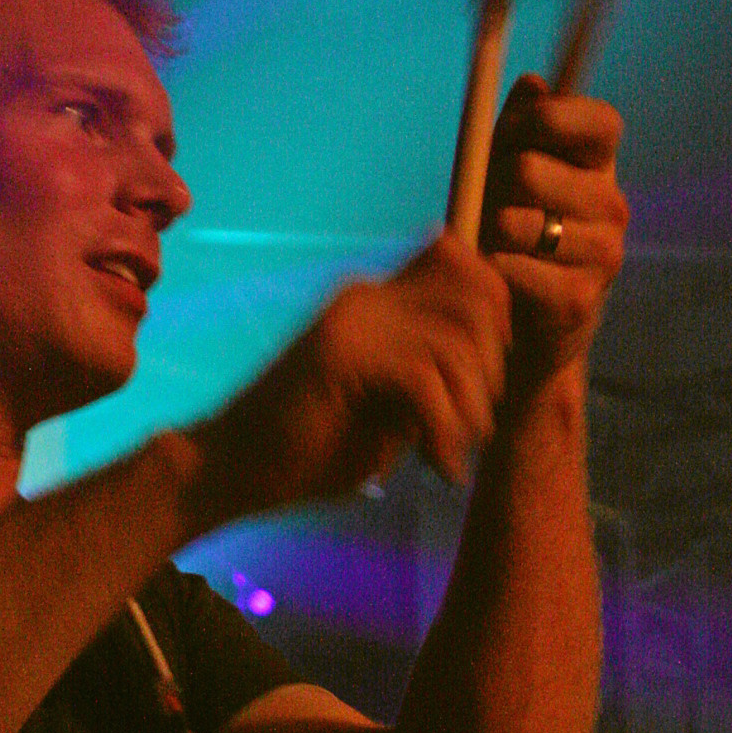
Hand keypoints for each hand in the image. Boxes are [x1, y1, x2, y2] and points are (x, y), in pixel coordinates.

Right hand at [191, 231, 514, 520]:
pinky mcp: (338, 353)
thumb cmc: (312, 448)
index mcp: (377, 298)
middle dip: (493, 367)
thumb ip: (432, 375)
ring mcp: (352, 320)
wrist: (234, 470)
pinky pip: (424, 379)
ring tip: (454, 453)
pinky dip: (444, 430)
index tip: (487, 383)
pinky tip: (436, 466)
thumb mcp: (392, 406)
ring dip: (472, 409)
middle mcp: (367, 295)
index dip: (497, 316)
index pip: (464, 262)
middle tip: (476, 425)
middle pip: (476, 294)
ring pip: (456, 342)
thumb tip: (492, 365)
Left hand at [481, 76, 626, 382]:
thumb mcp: (503, 176)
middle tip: (488, 205)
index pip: (601, 121)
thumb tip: (530, 82)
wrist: (519, 329)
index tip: (510, 133)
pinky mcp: (581, 299)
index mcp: (598, 168)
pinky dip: (492, 271)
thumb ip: (514, 131)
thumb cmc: (507, 237)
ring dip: (489, 233)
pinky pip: (514, 268)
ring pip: (518, 221)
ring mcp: (604, 254)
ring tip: (492, 246)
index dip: (549, 118)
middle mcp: (612, 206)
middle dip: (492, 185)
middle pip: (533, 169)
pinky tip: (499, 278)